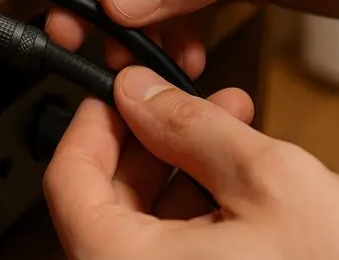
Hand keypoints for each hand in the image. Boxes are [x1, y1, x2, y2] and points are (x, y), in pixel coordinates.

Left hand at [44, 67, 338, 259]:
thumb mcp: (270, 182)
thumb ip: (190, 126)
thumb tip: (136, 93)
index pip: (68, 183)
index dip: (92, 125)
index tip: (114, 95)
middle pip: (106, 202)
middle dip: (148, 141)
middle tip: (177, 102)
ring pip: (146, 226)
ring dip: (181, 168)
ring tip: (226, 126)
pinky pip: (177, 252)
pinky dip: (201, 209)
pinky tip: (240, 175)